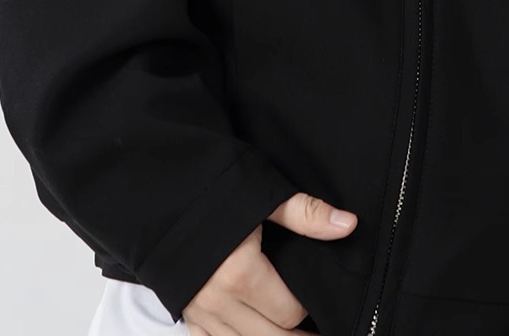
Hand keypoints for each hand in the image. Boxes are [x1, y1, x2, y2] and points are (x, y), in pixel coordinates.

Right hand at [181, 189, 357, 334]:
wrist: (160, 186)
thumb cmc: (211, 189)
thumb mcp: (262, 194)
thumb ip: (306, 214)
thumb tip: (348, 224)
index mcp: (239, 274)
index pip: (289, 312)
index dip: (308, 308)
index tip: (320, 301)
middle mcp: (217, 302)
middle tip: (320, 333)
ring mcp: (199, 312)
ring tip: (292, 334)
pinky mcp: (186, 313)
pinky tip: (254, 332)